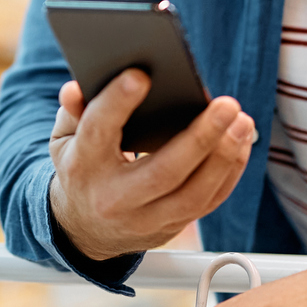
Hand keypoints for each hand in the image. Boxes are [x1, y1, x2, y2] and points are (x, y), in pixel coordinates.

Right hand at [47, 70, 254, 260]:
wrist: (83, 230)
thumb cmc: (81, 168)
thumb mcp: (64, 138)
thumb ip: (73, 110)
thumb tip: (76, 88)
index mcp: (83, 166)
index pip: (98, 132)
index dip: (117, 103)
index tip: (141, 75)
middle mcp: (114, 198)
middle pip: (163, 172)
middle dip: (200, 137)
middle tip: (226, 105)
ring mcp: (145, 219)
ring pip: (193, 195)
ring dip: (224, 157)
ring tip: (242, 121)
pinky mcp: (170, 228)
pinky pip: (207, 203)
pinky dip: (229, 172)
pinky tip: (241, 143)